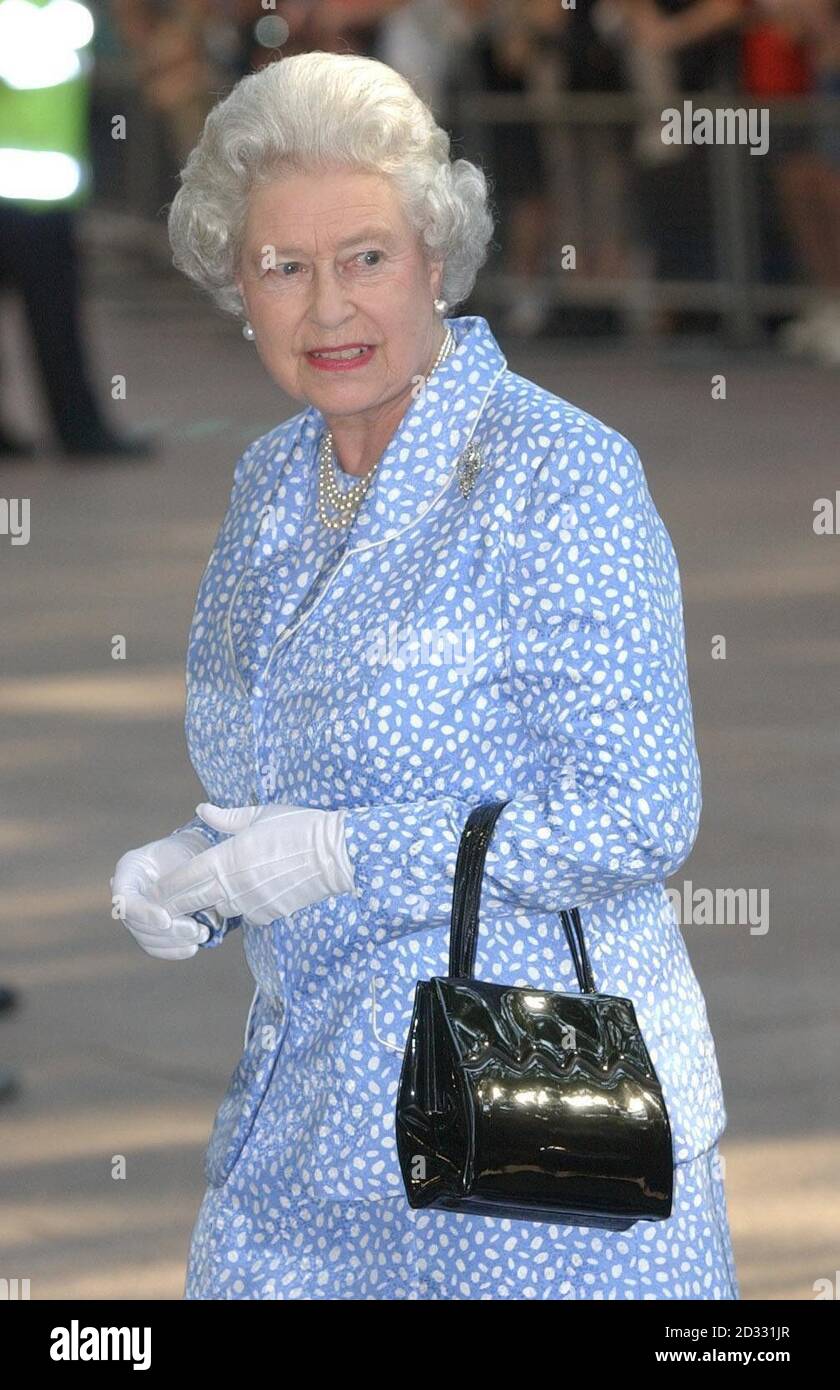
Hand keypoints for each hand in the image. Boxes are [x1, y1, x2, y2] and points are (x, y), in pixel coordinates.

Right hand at [111, 828, 223, 960]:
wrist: (196, 859)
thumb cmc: (190, 853)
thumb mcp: (184, 857)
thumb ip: (177, 881)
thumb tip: (174, 912)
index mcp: (128, 871)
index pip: (125, 899)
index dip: (144, 913)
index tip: (166, 920)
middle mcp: (127, 895)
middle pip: (136, 924)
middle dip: (167, 931)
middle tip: (195, 929)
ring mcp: (136, 915)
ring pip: (146, 938)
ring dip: (174, 942)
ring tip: (201, 935)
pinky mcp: (149, 930)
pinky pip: (155, 947)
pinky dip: (174, 950)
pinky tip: (192, 948)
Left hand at [149, 802, 355, 928]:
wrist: (334, 854)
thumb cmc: (298, 826)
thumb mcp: (260, 815)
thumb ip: (226, 817)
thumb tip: (201, 810)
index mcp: (226, 858)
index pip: (184, 878)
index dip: (166, 886)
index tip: (153, 890)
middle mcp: (233, 885)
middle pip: (193, 901)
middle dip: (177, 903)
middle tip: (163, 905)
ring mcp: (250, 903)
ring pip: (219, 909)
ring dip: (212, 903)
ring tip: (207, 896)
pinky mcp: (268, 914)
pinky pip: (246, 915)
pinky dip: (242, 907)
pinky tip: (248, 895)